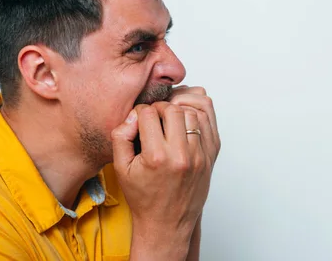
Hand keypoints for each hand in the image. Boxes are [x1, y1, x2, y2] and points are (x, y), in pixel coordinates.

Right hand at [111, 101, 214, 258]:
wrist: (166, 224)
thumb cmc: (143, 197)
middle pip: (173, 110)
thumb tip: (133, 115)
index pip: (149, 114)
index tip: (138, 120)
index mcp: (157, 157)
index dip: (140, 112)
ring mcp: (200, 156)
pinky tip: (185, 122)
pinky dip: (196, 116)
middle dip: (160, 108)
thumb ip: (120, 137)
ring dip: (179, 111)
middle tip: (154, 117)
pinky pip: (209, 123)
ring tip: (169, 119)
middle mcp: (181, 156)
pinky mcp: (211, 157)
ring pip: (193, 113)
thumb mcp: (120, 169)